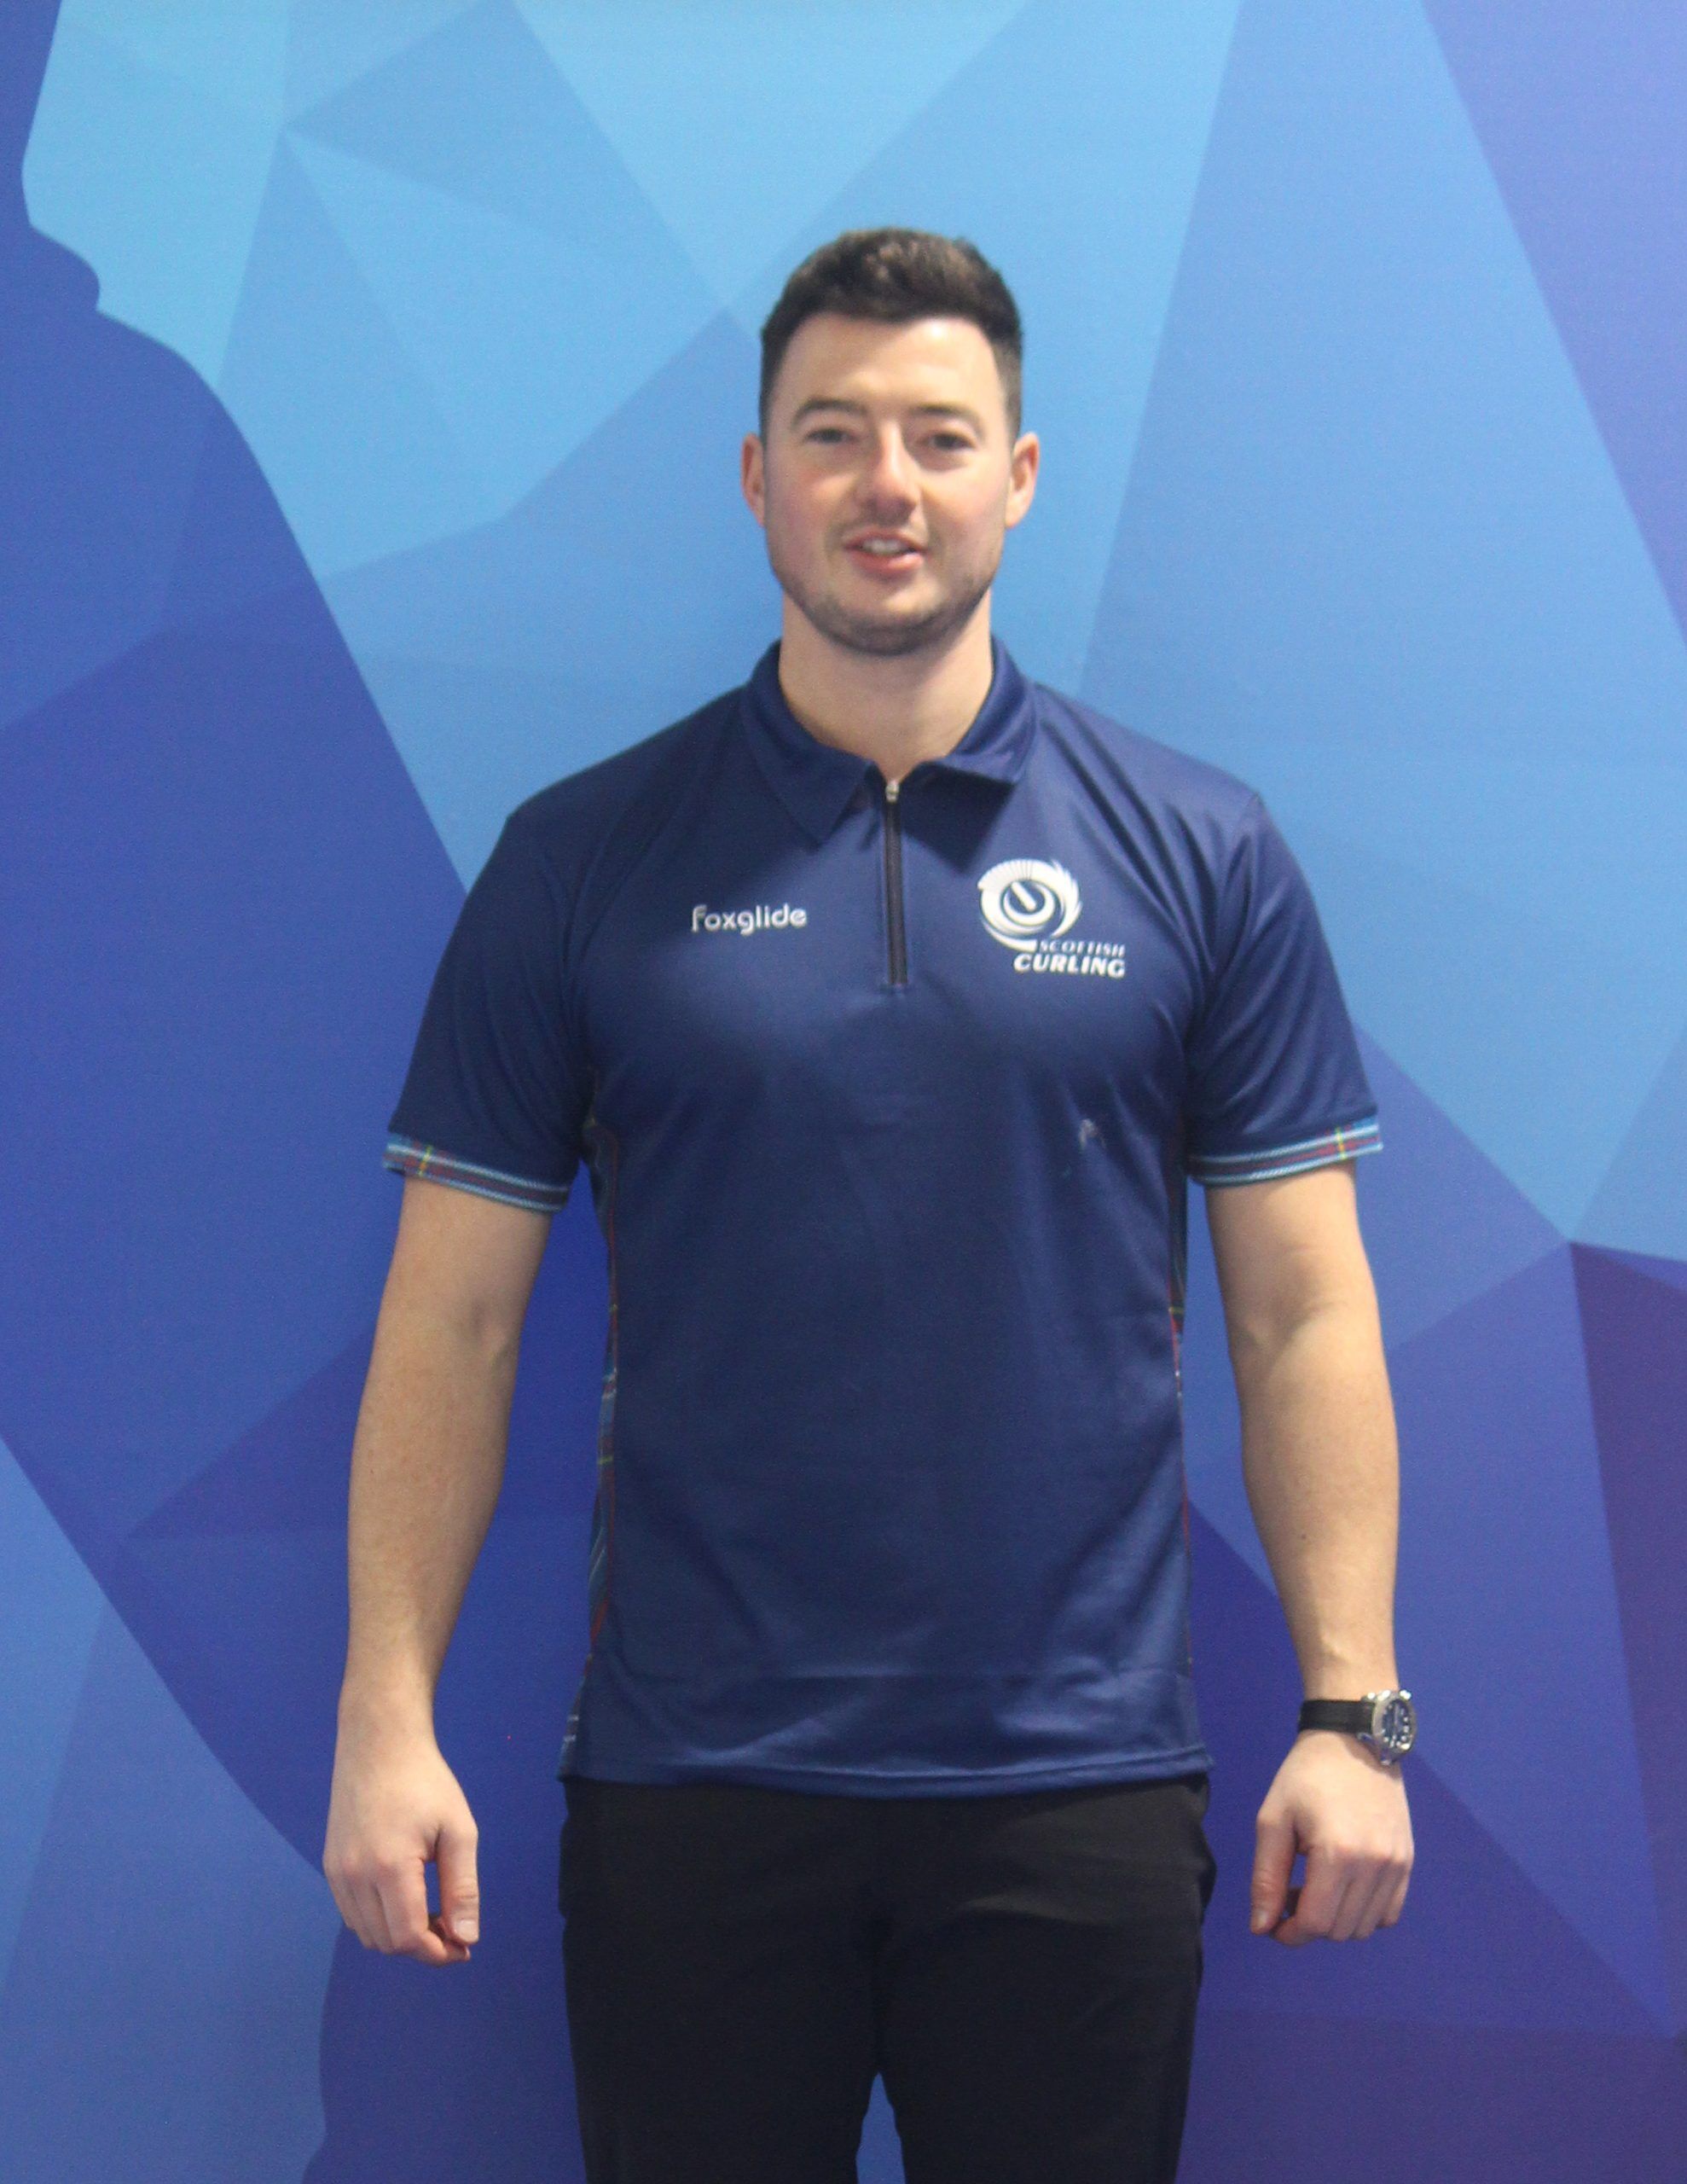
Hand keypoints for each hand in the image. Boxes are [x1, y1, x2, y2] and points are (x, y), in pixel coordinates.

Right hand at [323, 1714, 479, 1964]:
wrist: (378, 1743)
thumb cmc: (426, 1781)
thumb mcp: (458, 1830)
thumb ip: (462, 1888)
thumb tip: (466, 1939)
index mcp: (389, 1867)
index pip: (409, 1937)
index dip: (438, 1953)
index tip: (463, 1948)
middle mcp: (354, 1877)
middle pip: (387, 1942)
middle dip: (423, 1946)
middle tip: (453, 1927)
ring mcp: (337, 1873)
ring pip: (367, 1933)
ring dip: (399, 1936)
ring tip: (432, 1912)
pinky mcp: (330, 1866)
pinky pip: (352, 1914)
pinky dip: (378, 1921)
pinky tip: (404, 1899)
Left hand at [1249, 1730, 1412, 1943]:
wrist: (1354, 1740)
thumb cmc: (1305, 1776)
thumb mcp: (1273, 1821)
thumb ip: (1266, 1878)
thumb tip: (1262, 1928)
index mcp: (1338, 1854)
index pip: (1316, 1924)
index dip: (1290, 1934)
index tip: (1272, 1924)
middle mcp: (1375, 1866)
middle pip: (1340, 1930)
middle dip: (1309, 1925)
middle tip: (1290, 1894)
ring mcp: (1397, 1866)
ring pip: (1364, 1927)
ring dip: (1336, 1920)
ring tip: (1316, 1887)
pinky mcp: (1408, 1862)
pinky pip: (1388, 1914)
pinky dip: (1363, 1913)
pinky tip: (1344, 1887)